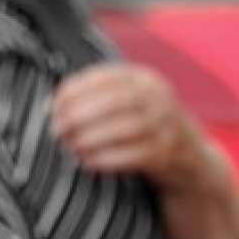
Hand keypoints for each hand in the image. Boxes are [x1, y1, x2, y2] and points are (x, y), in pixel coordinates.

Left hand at [52, 63, 211, 186]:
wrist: (188, 157)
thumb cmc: (142, 125)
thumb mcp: (128, 101)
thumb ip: (96, 96)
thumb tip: (50, 105)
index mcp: (144, 79)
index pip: (104, 77)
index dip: (73, 91)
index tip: (52, 106)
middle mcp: (159, 98)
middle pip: (114, 101)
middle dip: (79, 115)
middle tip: (57, 129)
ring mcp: (167, 125)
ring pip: (124, 128)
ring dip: (89, 138)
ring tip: (69, 145)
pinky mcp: (167, 153)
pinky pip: (133, 155)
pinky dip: (104, 158)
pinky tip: (86, 161)